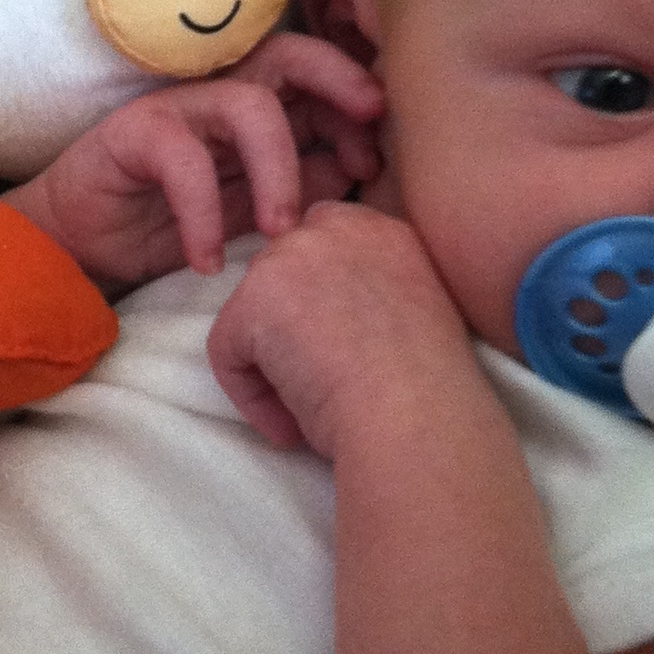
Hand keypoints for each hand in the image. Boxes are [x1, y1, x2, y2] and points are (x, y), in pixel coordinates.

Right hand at [6, 34, 382, 292]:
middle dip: (337, 83)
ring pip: (247, 105)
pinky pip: (184, 160)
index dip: (353, 103)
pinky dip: (204, 214)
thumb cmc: (166, 225)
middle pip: (288, 55)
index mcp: (254, 109)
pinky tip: (207, 261)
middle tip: (366, 147)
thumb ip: (295, 188)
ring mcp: (177, 108)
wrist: (78, 247)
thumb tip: (353, 169)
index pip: (315, 76)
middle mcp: (219, 96)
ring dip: (278, 169)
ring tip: (279, 231)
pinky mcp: (133, 132)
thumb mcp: (245, 213)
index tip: (375, 160)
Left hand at [206, 200, 475, 456]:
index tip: (343, 354)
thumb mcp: (414, 317)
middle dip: (291, 335)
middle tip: (326, 386)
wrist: (416, 416)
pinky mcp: (255, 299)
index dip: (319, 306)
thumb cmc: (425, 393)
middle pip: (280, 278)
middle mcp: (336, 228)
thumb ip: (371, 295)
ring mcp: (291, 257)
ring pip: (253, 318)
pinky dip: (252, 399)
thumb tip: (322, 322)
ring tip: (314, 410)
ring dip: (274, 368)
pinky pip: (228, 353)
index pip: (324, 247)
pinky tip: (291, 425)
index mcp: (382, 232)